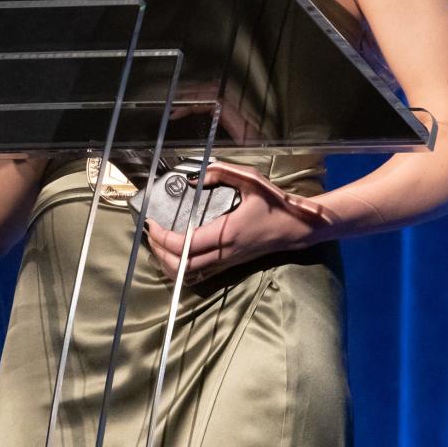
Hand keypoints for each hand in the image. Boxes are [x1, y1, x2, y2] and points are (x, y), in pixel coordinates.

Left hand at [141, 162, 328, 286]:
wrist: (296, 228)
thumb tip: (193, 178)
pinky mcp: (229, 263)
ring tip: (159, 242)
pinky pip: (198, 272)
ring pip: (189, 273)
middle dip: (160, 251)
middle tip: (150, 232)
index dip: (163, 238)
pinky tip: (176, 250)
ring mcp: (226, 261)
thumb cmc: (275, 203)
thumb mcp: (251, 180)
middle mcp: (224, 253)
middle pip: (182, 266)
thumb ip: (222, 173)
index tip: (152, 223)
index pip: (185, 245)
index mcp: (226, 233)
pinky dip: (181, 264)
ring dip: (169, 261)